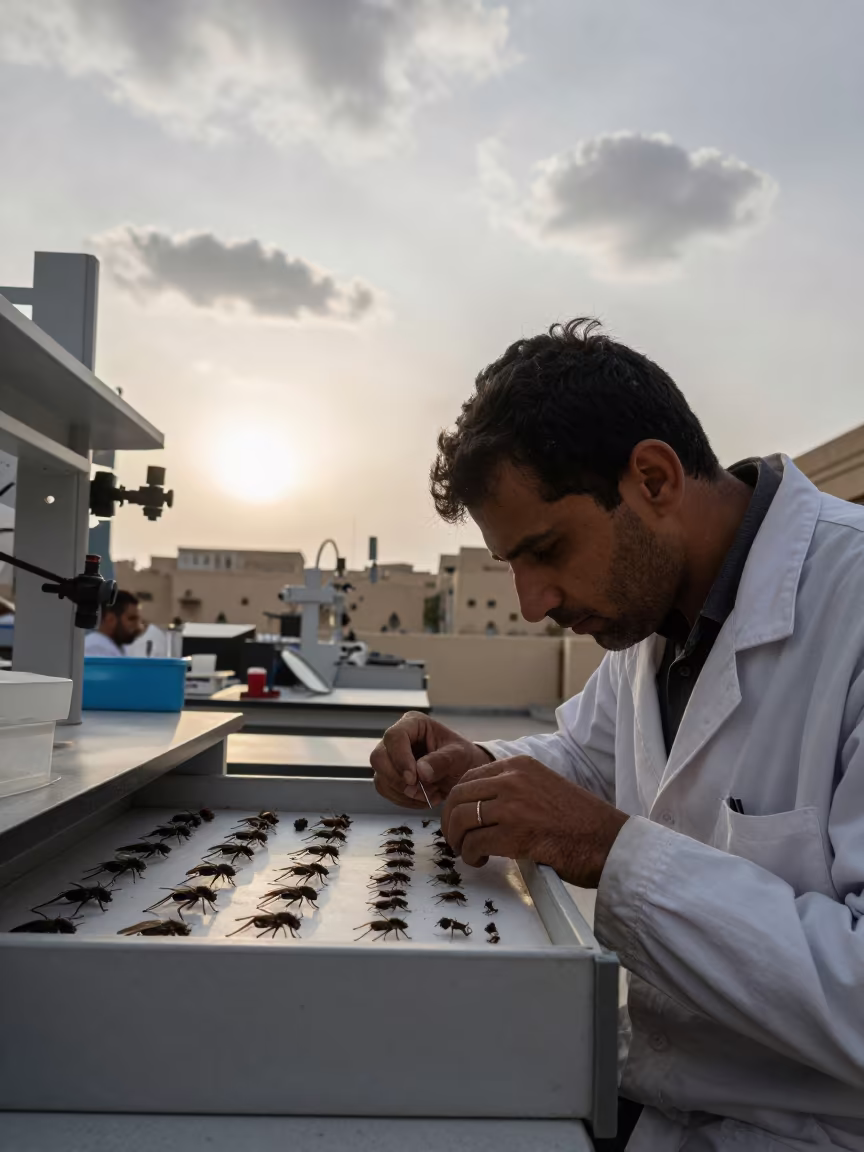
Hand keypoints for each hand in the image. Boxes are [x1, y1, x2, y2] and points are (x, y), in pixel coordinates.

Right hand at [371, 711, 492, 808]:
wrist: (463, 772)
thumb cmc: (462, 757)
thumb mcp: (460, 756)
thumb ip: (443, 760)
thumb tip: (421, 771)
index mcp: (413, 724)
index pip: (394, 737)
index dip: (400, 758)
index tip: (413, 778)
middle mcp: (396, 739)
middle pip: (379, 758)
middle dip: (398, 779)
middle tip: (420, 791)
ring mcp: (390, 758)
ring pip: (380, 777)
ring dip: (404, 793)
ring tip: (431, 794)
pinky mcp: (389, 776)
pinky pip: (386, 791)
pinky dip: (404, 800)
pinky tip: (423, 798)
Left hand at [441, 755, 628, 887]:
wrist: (608, 841)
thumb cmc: (580, 822)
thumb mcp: (544, 788)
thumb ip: (515, 789)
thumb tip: (481, 807)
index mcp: (520, 765)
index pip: (470, 777)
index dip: (457, 801)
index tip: (458, 818)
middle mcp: (513, 779)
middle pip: (459, 795)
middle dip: (450, 821)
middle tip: (455, 839)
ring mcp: (512, 804)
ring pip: (462, 818)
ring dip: (458, 839)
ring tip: (467, 852)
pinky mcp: (514, 833)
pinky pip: (474, 842)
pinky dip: (470, 855)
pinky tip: (480, 860)